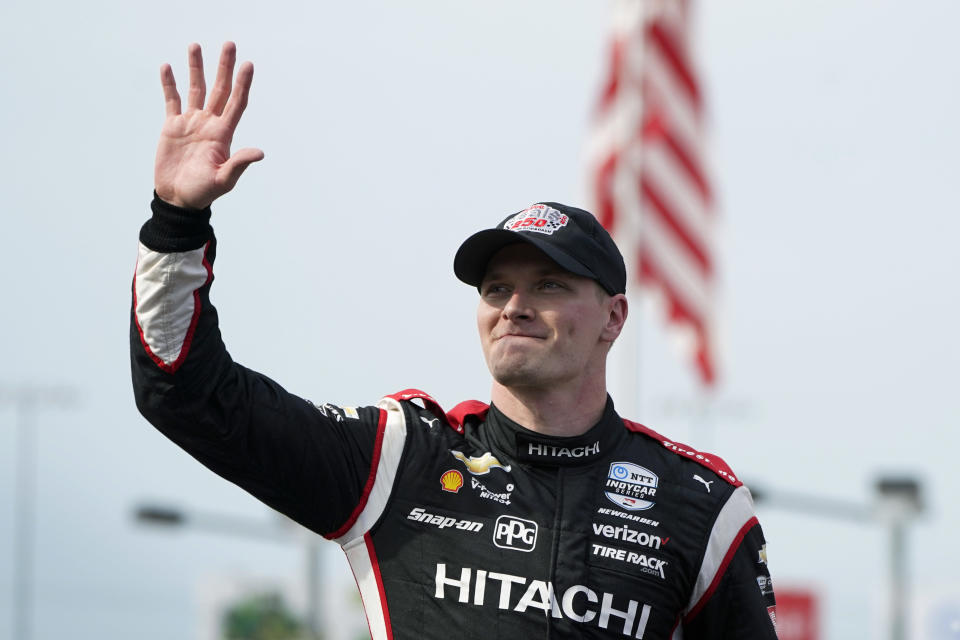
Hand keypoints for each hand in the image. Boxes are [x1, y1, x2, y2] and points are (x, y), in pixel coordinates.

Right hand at [154, 42, 263, 209]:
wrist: (177, 199)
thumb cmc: (203, 192)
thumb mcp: (223, 179)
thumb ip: (239, 163)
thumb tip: (260, 152)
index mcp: (223, 134)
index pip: (236, 103)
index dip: (242, 84)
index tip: (248, 65)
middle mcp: (209, 124)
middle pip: (219, 90)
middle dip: (224, 67)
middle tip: (230, 44)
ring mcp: (191, 123)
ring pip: (195, 89)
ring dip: (196, 68)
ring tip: (195, 46)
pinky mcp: (172, 126)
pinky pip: (171, 100)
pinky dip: (169, 84)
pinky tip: (168, 66)